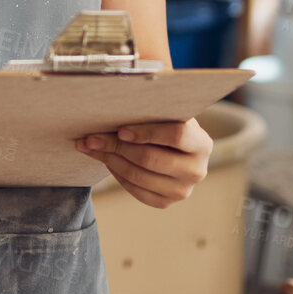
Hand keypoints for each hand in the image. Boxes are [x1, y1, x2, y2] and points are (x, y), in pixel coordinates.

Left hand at [75, 117, 212, 207]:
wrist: (172, 149)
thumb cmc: (164, 123)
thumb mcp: (166, 112)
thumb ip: (151, 106)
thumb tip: (120, 91)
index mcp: (202, 143)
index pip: (177, 135)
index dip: (147, 132)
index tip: (120, 129)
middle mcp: (197, 170)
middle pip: (152, 159)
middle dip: (117, 147)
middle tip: (91, 137)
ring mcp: (183, 190)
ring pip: (140, 176)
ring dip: (110, 160)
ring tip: (90, 146)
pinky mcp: (167, 202)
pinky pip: (136, 191)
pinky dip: (117, 175)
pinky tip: (106, 160)